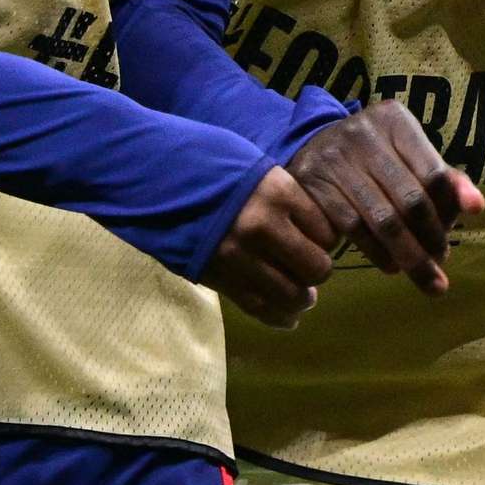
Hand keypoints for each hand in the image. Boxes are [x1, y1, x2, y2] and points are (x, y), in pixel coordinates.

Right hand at [208, 165, 343, 327]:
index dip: (326, 239)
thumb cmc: (212, 166)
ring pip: (290, 295)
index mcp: (278, 193)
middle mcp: (263, 226)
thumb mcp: (259, 170)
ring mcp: (239, 255)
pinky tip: (289, 318)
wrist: (157, 177)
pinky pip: (258, 307)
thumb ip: (288, 199)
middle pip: (315, 268)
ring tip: (302, 296)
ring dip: (301, 298)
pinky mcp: (218, 277)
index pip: (327, 232)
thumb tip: (316, 232)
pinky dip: (279, 317)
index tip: (317, 239)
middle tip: (308, 267)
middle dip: (316, 271)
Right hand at [284, 100, 483, 292]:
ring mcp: (334, 158)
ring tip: (422, 275)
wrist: (314, 147)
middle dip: (429, 241)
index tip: (451, 240)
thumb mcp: (410, 157)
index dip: (447, 212)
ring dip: (407, 255)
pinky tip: (389, 266)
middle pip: (410, 200)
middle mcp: (363, 133)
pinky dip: (375, 252)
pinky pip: (352, 228)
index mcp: (395, 121)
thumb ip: (445, 181)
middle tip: (440, 267)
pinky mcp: (311, 183)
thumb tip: (477, 207)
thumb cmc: (375, 157)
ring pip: (381, 220)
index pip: (433, 174)